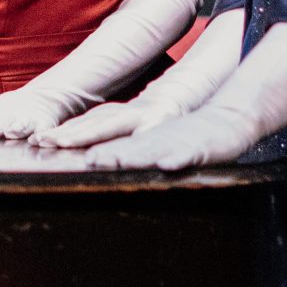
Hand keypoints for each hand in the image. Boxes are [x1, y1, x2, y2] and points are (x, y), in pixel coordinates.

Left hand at [0, 85, 74, 140]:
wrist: (41, 98)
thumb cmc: (6, 108)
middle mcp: (7, 118)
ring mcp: (26, 121)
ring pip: (20, 125)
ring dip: (15, 128)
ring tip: (11, 132)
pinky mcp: (44, 125)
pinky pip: (43, 131)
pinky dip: (41, 134)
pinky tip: (37, 139)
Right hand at [35, 95, 176, 149]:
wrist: (162, 101)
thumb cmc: (162, 118)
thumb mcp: (160, 126)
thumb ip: (146, 135)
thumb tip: (134, 142)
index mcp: (125, 117)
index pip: (99, 129)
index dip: (80, 137)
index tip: (62, 143)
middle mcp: (110, 113)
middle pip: (82, 125)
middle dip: (59, 134)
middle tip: (39, 141)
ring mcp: (103, 112)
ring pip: (77, 123)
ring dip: (57, 131)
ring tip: (38, 139)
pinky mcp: (99, 115)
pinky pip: (78, 123)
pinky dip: (63, 129)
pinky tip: (51, 136)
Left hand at [83, 102, 259, 170]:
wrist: (226, 121)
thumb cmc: (187, 137)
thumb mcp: (156, 143)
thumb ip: (131, 151)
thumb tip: (98, 159)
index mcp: (143, 136)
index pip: (112, 141)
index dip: (87, 145)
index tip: (60, 148)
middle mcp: (155, 137)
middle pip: (126, 144)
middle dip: (106, 153)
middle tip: (83, 157)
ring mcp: (176, 141)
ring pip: (151, 148)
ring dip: (132, 156)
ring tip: (114, 160)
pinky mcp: (199, 148)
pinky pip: (186, 154)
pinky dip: (175, 158)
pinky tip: (166, 164)